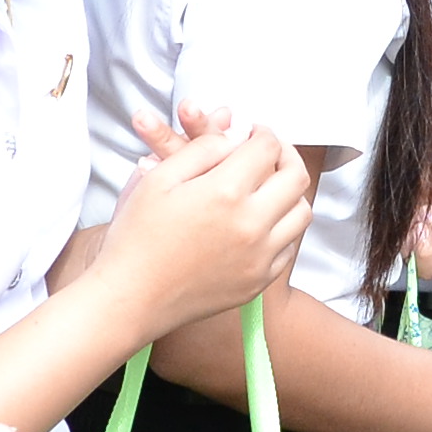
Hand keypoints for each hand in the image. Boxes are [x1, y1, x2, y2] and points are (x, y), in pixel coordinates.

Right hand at [94, 119, 310, 330]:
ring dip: (290, 192)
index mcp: (225, 193)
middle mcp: (251, 225)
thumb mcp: (159, 179)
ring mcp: (259, 257)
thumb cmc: (136, 238)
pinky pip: (288, 246)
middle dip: (285, 155)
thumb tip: (234, 139)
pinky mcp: (258, 281)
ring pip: (301, 212)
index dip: (262, 133)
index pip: (267, 148)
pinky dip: (282, 228)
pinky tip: (259, 222)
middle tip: (269, 153)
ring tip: (268, 186)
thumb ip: (202, 149)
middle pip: (296, 176)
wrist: (130, 297)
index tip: (252, 133)